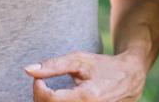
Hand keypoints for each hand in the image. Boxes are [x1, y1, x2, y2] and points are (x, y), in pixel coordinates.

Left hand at [25, 50, 146, 101]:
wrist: (130, 78)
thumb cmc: (104, 67)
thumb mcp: (80, 60)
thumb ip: (54, 66)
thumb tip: (28, 70)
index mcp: (87, 97)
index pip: (49, 99)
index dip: (38, 88)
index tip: (40, 77)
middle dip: (41, 97)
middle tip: (43, 82)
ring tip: (51, 92)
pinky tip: (59, 99)